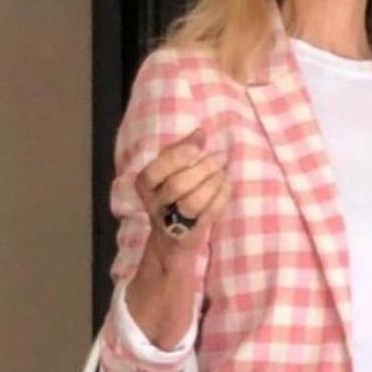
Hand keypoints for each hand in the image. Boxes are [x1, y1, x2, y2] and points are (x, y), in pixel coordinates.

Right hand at [135, 126, 230, 262]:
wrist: (171, 239)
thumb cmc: (172, 196)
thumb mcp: (169, 171)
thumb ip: (182, 150)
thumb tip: (200, 132)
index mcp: (145, 185)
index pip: (155, 171)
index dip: (178, 156)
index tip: (198, 145)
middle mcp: (154, 205)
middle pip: (177, 186)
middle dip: (202, 169)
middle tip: (220, 156)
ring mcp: (172, 222)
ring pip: (193, 203)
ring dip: (212, 184)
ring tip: (223, 171)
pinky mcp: (191, 234)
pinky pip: (209, 214)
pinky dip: (221, 197)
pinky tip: (226, 184)